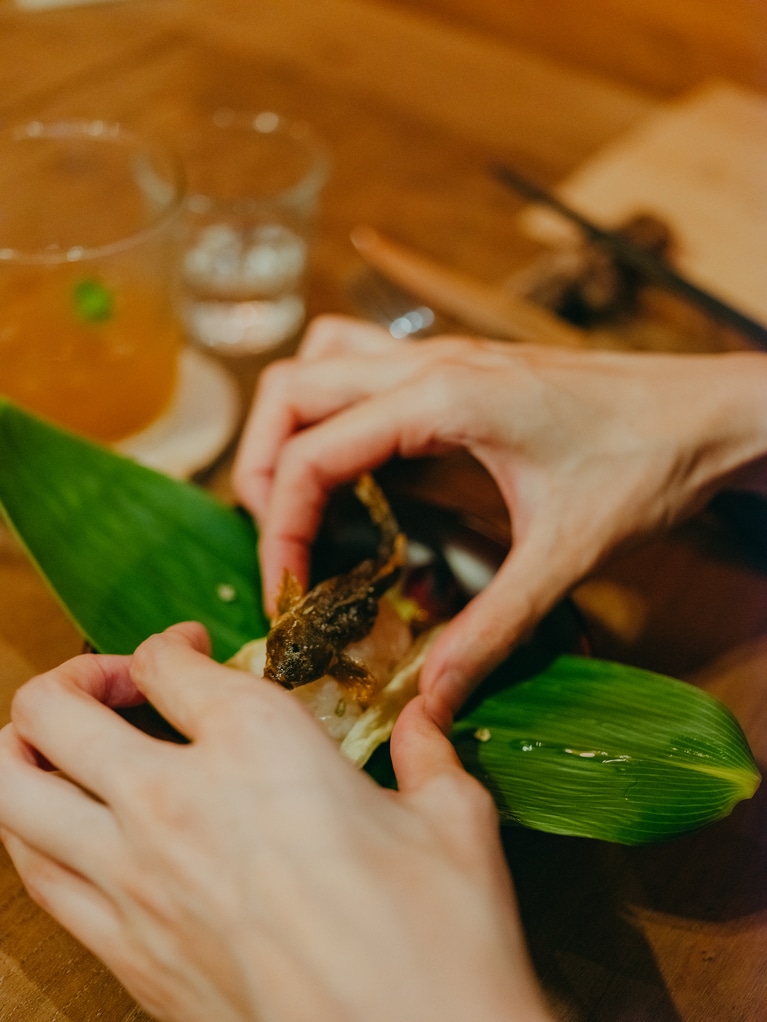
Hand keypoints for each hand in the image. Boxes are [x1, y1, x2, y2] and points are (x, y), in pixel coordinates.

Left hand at [0, 623, 550, 1021]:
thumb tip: (420, 726)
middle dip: (73, 676)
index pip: (162, 660)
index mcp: (259, 742)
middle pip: (53, 709)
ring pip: (11, 792)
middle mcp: (175, 801)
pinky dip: (32, 832)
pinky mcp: (124, 955)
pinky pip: (35, 876)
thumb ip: (424, 753)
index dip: (174, 644)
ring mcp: (134, 883)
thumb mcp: (452, 817)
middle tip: (116, 684)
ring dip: (22, 750)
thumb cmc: (440, 935)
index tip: (199, 651)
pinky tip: (74, 830)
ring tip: (61, 745)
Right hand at [233, 315, 766, 710]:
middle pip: (290, 389)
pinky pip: (360, 357)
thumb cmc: (647, 464)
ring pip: (317, 360)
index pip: (312, 452)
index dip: (279, 525)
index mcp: (443, 398)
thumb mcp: (563, 554)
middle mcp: (429, 361)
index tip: (285, 588)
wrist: (710, 412)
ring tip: (295, 495)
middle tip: (278, 544)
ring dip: (287, 423)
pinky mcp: (459, 363)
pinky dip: (330, 400)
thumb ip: (489, 629)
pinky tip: (354, 455)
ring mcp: (442, 353)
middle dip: (259, 466)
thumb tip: (429, 702)